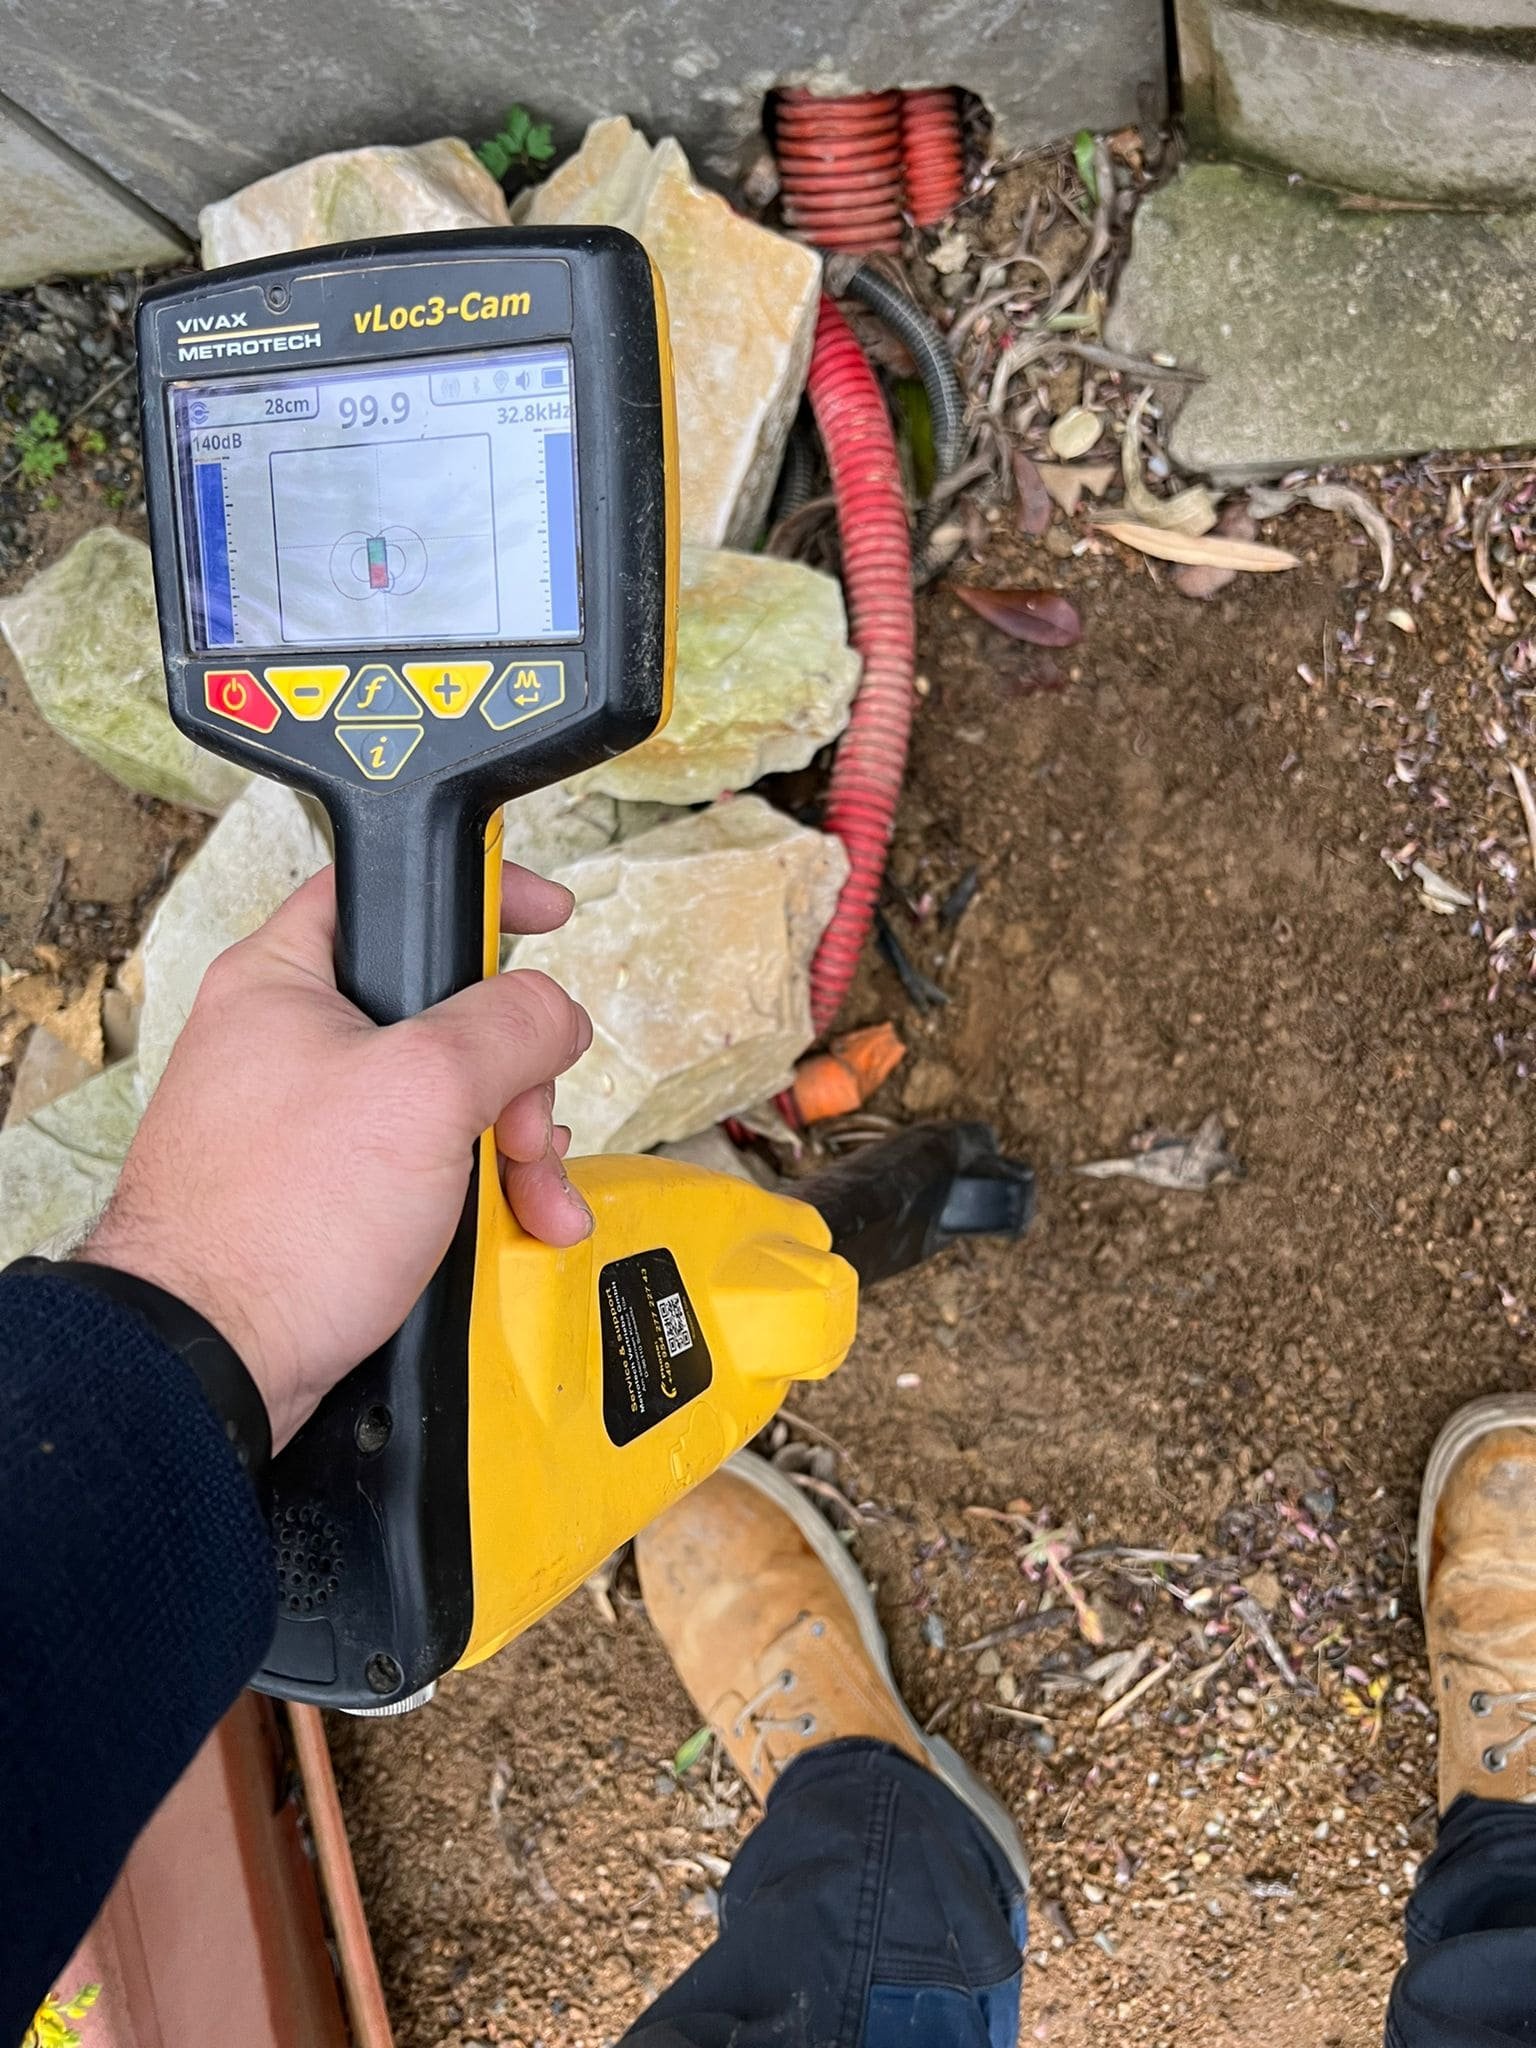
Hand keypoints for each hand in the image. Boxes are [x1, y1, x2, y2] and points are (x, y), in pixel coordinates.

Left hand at [80, 862, 592, 1449]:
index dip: (473, 889)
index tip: (544, 914)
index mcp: (285, 980)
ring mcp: (309, 1124)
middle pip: (445, 1014)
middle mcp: (291, 1042)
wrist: (212, 1366)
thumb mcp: (425, 1090)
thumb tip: (556, 1010)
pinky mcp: (325, 1196)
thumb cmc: (277, 1221)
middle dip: (515, 1075)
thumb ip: (509, 1024)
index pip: (384, 886)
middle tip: (527, 1125)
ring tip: (535, 1202)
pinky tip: (515, 1231)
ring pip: (447, 1101)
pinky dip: (478, 1196)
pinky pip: (426, 1169)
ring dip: (513, 1149)